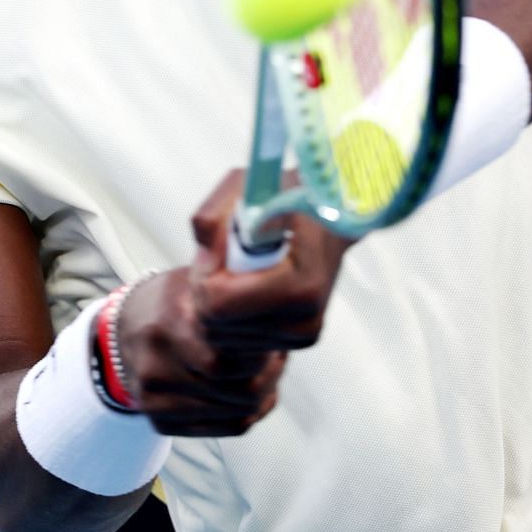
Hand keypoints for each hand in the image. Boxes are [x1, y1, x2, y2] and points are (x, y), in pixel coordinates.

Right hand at [115, 266, 285, 437]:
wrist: (123, 328)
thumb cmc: (169, 304)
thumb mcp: (199, 282)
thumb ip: (235, 293)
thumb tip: (281, 307)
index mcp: (172, 322)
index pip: (232, 360)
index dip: (265, 354)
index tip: (276, 340)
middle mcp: (158, 363)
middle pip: (240, 391)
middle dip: (270, 376)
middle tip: (277, 358)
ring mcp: (156, 397)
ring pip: (238, 414)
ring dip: (262, 395)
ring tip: (263, 371)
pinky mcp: (159, 420)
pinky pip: (226, 429)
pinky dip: (246, 413)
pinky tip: (245, 391)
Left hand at [190, 168, 353, 352]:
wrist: (328, 217)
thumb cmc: (286, 199)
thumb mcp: (246, 187)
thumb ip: (214, 213)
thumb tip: (203, 243)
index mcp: (300, 283)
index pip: (220, 304)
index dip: (204, 276)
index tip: (213, 251)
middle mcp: (305, 316)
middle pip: (216, 326)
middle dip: (205, 292)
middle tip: (217, 260)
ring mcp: (303, 332)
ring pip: (222, 339)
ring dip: (215, 306)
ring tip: (233, 271)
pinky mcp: (299, 340)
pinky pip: (238, 344)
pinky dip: (230, 319)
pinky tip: (245, 289)